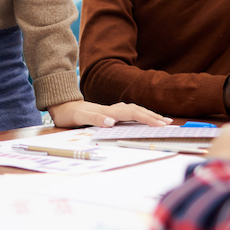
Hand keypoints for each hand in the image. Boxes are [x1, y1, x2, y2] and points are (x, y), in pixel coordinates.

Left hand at [48, 99, 171, 127]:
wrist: (61, 105)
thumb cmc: (70, 113)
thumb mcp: (79, 117)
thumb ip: (95, 118)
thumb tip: (111, 122)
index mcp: (108, 111)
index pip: (132, 114)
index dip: (147, 119)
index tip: (160, 124)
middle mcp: (112, 109)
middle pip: (137, 110)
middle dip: (153, 116)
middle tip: (168, 123)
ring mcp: (111, 109)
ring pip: (134, 110)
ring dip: (148, 114)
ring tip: (162, 119)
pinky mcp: (109, 112)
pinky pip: (129, 112)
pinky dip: (140, 114)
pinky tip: (143, 116)